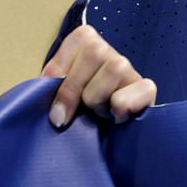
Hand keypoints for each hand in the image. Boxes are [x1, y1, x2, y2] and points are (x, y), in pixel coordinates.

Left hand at [41, 25, 156, 128]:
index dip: (61, 69)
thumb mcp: (56, 98)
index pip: (80, 40)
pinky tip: (116, 118)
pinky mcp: (148, 92)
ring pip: (116, 67)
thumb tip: (38, 89)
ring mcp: (132, 72)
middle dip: (74, 89)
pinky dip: (124, 105)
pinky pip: (142, 88)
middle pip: (96, 51)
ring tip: (96, 115)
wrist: (100, 147)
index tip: (51, 100)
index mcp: (89, 47)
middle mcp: (112, 54)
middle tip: (65, 117)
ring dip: (99, 99)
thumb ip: (48, 87)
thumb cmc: (75, 118)